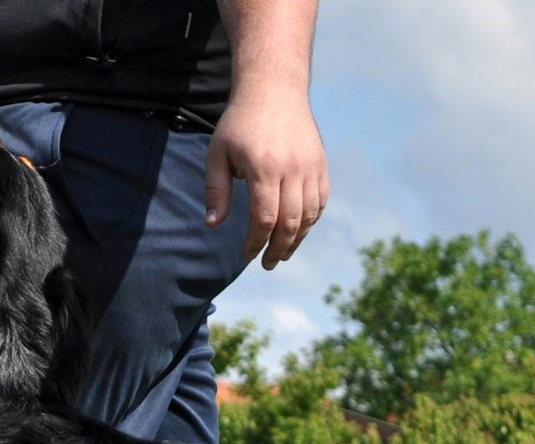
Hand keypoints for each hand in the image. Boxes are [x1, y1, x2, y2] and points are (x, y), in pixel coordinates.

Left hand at [204, 88, 328, 270]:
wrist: (273, 89)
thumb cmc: (239, 123)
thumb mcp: (218, 153)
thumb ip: (217, 190)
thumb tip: (213, 224)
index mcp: (264, 168)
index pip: (264, 218)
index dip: (256, 242)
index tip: (247, 254)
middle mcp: (292, 169)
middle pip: (290, 223)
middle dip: (278, 249)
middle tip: (268, 263)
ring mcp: (311, 166)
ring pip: (309, 215)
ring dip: (297, 239)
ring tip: (282, 253)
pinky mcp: (320, 164)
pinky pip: (320, 201)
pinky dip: (311, 220)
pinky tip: (298, 231)